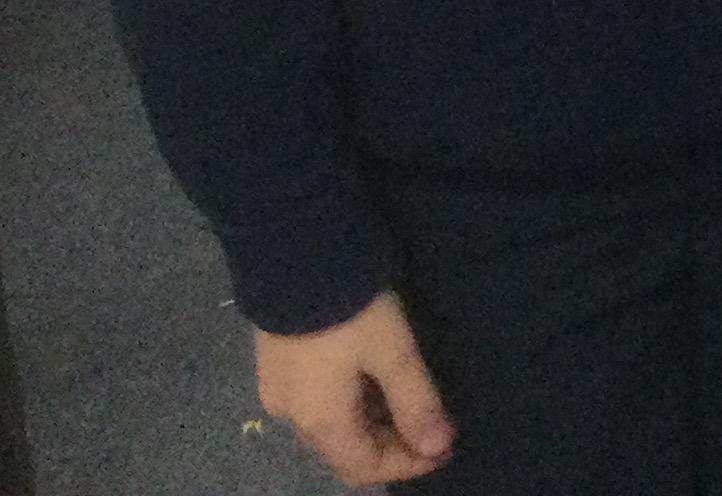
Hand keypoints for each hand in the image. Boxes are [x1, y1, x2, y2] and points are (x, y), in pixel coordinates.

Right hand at [253, 292, 453, 484]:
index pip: (363, 468)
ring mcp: (279, 389)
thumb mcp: (393, 351)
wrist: (293, 252)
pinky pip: (318, 401)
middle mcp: (292, 416)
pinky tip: (375, 378)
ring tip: (411, 400)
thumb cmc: (350, 309)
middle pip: (345, 449)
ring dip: (372, 422)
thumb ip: (416, 402)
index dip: (406, 465)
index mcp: (319, 421)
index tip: (444, 448)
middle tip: (434, 423)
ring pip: (331, 425)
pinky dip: (351, 401)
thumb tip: (439, 447)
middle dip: (392, 444)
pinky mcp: (277, 362)